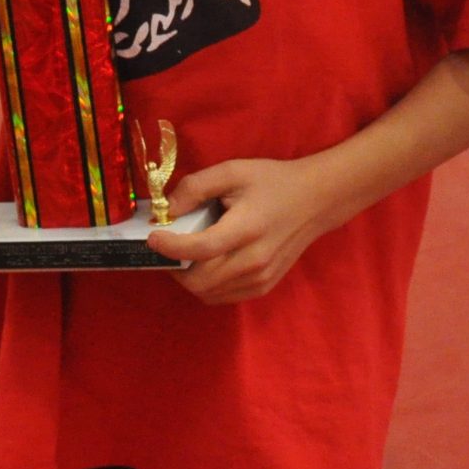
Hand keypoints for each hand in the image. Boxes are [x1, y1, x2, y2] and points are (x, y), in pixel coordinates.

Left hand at [147, 157, 342, 304]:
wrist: (315, 201)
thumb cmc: (273, 182)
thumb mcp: (234, 171)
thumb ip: (197, 186)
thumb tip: (168, 209)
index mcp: (247, 228)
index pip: (199, 249)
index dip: (169, 247)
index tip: (153, 237)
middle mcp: (254, 260)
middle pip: (199, 280)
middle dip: (174, 267)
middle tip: (167, 247)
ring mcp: (261, 278)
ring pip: (207, 294)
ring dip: (188, 278)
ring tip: (185, 255)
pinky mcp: (263, 286)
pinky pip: (222, 297)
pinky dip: (206, 286)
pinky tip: (207, 264)